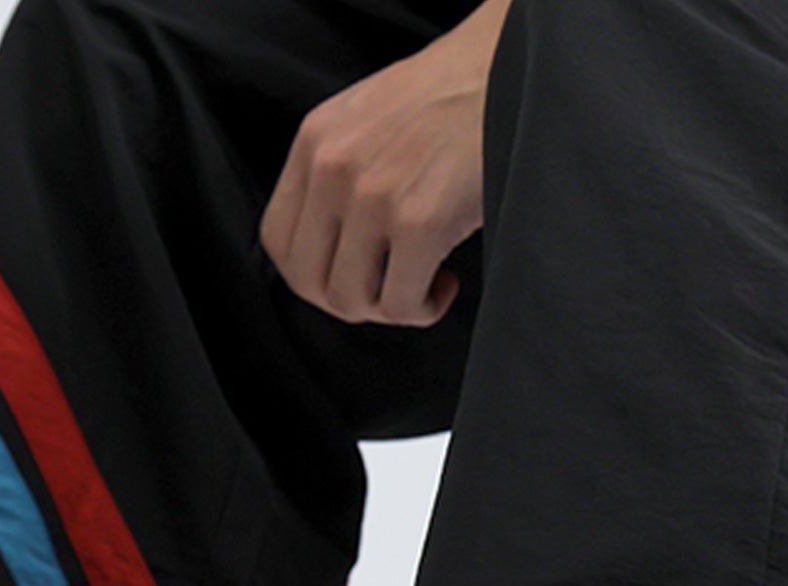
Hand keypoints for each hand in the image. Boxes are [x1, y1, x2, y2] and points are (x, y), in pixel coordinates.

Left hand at [261, 0, 509, 326]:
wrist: (510, 73)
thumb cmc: (452, 100)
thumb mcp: (369, 120)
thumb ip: (341, 171)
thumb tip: (338, 243)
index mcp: (315, 140)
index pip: (277, 240)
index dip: (314, 276)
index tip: (353, 275)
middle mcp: (333, 168)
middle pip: (308, 281)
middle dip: (351, 303)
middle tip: (389, 290)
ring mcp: (373, 197)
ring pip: (353, 301)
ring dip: (391, 309)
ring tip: (425, 282)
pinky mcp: (420, 223)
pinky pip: (402, 304)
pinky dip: (424, 309)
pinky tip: (447, 282)